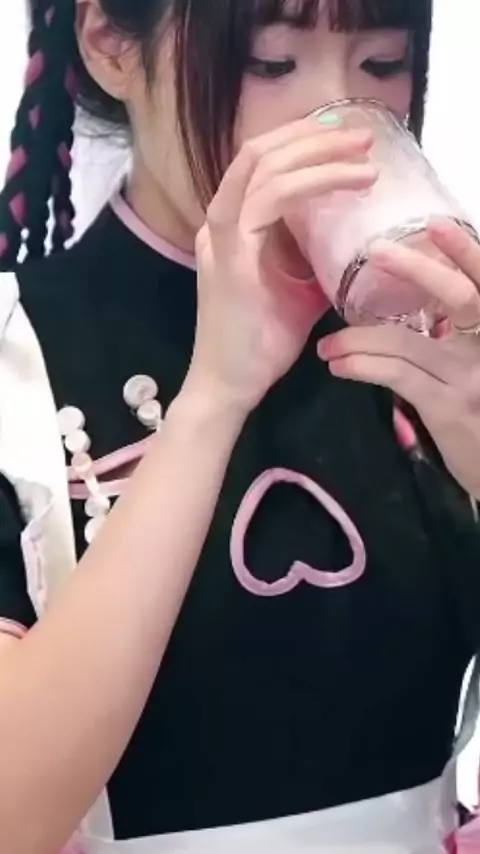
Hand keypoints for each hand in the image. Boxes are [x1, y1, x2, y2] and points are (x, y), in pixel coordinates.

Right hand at [187, 117, 377, 415]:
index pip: (261, 166)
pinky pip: (267, 201)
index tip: (346, 142)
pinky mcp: (229, 256)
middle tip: (361, 137)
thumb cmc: (261, 343)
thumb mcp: (298, 289)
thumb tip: (352, 237)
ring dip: (317, 154)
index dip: (301, 143)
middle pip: (259, 153)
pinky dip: (311, 184)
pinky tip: (347, 183)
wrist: (230, 384)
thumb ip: (312, 257)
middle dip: (314, 137)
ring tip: (362, 154)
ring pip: (263, 169)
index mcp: (232, 227)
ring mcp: (221, 236)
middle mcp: (221, 222)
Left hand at [317, 218, 479, 497]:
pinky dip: (362, 366)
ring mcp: (471, 376)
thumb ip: (463, 341)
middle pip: (459, 297)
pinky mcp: (447, 405)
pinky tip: (339, 366)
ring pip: (407, 341)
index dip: (466, 251)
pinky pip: (396, 374)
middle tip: (376, 251)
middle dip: (416, 269)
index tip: (435, 225)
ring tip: (327, 345)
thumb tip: (428, 316)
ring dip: (359, 338)